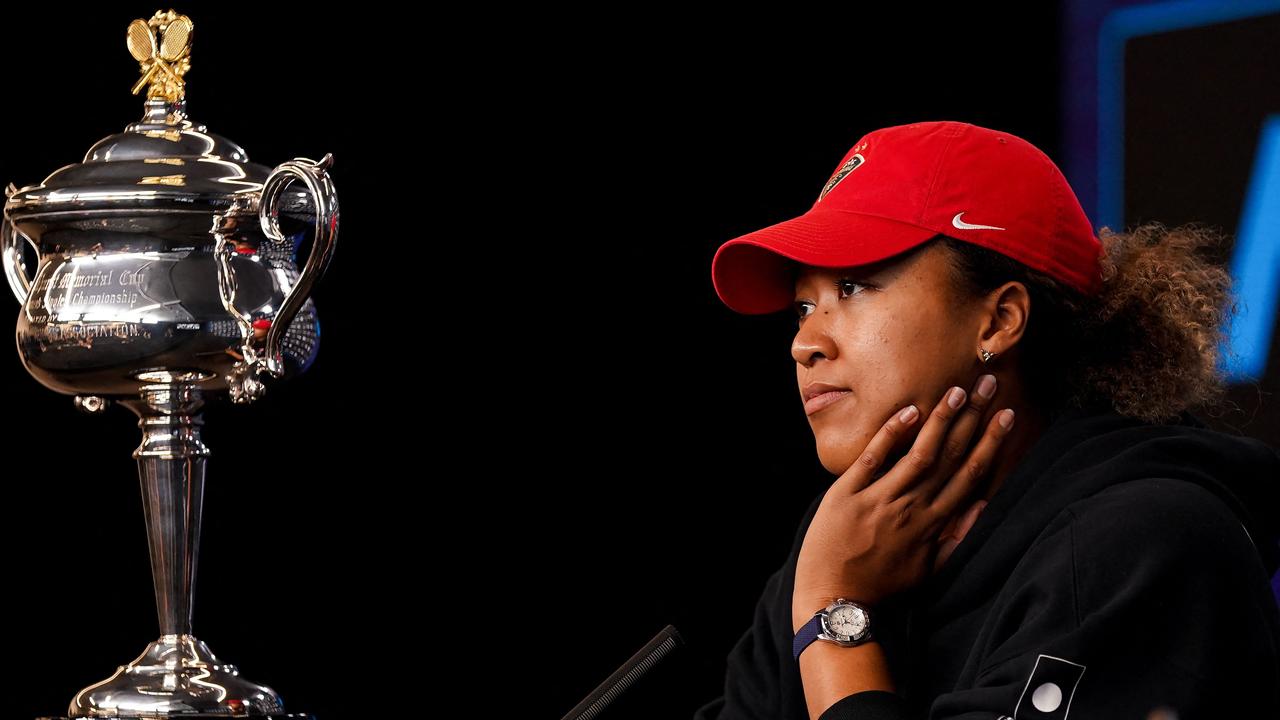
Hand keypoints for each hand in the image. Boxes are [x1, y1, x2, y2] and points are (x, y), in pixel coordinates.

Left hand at [792, 375, 1013, 628]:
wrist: (835, 599)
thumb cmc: (882, 586)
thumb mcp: (929, 570)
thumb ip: (957, 538)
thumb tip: (982, 505)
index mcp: (933, 523)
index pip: (970, 474)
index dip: (991, 443)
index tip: (1007, 415)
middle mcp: (912, 507)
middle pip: (950, 456)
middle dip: (972, 418)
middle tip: (989, 384)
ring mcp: (880, 499)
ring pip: (918, 454)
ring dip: (940, 421)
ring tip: (957, 390)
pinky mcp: (848, 495)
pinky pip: (873, 459)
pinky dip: (891, 435)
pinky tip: (909, 411)